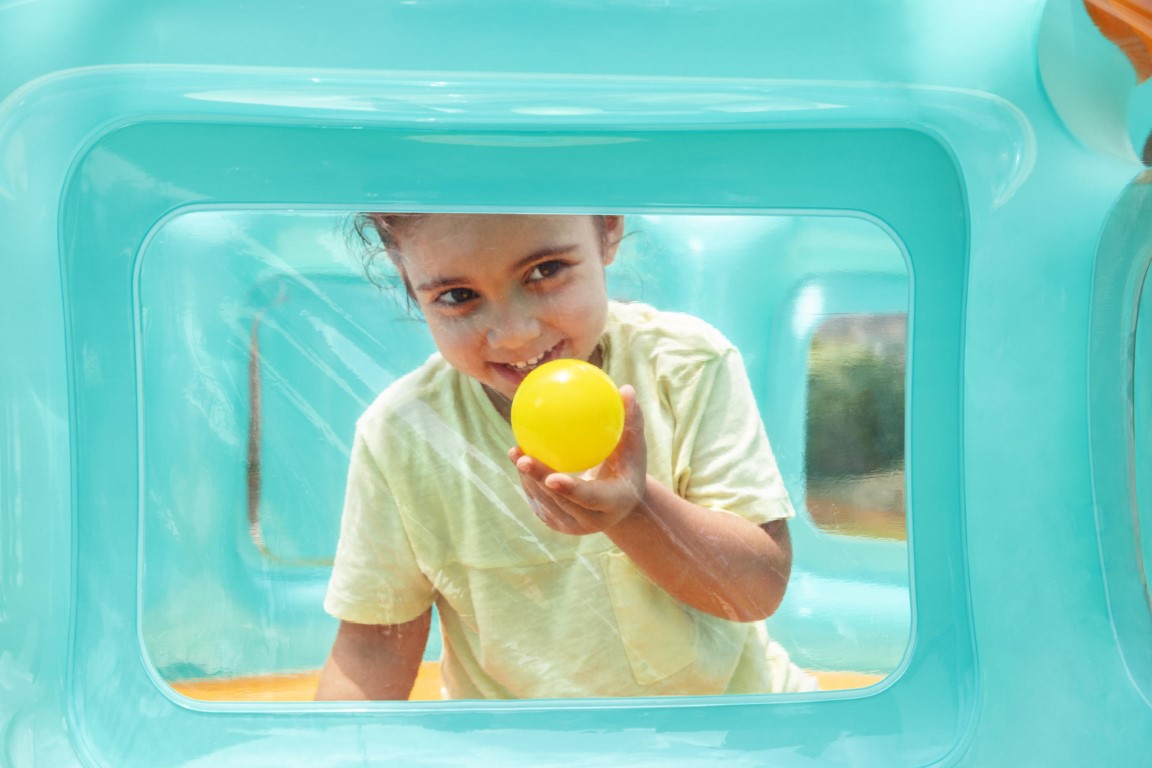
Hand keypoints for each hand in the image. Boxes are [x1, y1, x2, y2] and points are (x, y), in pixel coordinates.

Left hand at [510, 384, 647, 535]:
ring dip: (527, 477)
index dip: (570, 490)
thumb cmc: (628, 467)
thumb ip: (631, 422)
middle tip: (523, 457)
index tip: (552, 477)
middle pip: (559, 501)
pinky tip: (517, 455)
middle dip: (538, 480)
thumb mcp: (635, 447)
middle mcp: (590, 521)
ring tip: (515, 451)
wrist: (620, 503)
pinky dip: (527, 478)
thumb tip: (625, 388)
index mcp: (612, 503)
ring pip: (543, 500)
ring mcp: (570, 526)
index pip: (589, 499)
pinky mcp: (555, 523)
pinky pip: (537, 499)